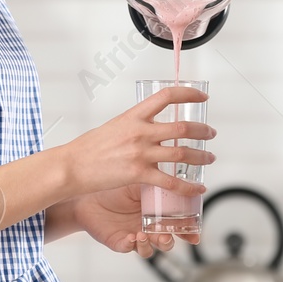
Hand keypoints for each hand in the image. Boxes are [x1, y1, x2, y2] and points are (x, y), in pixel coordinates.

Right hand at [54, 85, 213, 199]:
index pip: (167, 96)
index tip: (202, 96)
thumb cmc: (88, 148)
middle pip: (182, 127)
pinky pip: (171, 181)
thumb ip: (134, 126)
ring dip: (201, 156)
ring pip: (182, 154)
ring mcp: (141, 154)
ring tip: (209, 158)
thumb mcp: (113, 127)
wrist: (71, 166)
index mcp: (133, 116)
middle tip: (210, 133)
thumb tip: (149, 128)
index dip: (189, 93)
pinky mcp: (139, 175)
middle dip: (203, 130)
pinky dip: (188, 186)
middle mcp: (140, 132)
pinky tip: (197, 188)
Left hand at [59, 185, 194, 257]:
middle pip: (167, 239)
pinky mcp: (119, 241)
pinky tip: (132, 237)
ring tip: (147, 234)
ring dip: (152, 244)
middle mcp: (148, 225)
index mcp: (157, 210)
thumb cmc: (112, 180)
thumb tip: (177, 165)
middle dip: (171, 240)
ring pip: (150, 248)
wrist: (86, 189)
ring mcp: (134, 234)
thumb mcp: (139, 175)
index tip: (196, 232)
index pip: (178, 223)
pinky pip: (129, 248)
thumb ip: (157, 175)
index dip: (189, 230)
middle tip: (169, 234)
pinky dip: (132, 244)